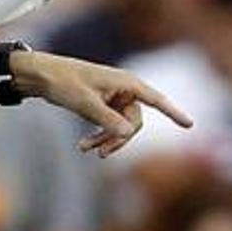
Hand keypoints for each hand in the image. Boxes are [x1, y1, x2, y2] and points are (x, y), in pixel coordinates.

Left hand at [13, 51, 193, 156]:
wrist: (41, 76)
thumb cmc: (64, 83)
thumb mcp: (84, 103)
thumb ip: (107, 119)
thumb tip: (128, 134)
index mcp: (126, 82)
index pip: (156, 99)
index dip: (173, 112)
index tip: (190, 125)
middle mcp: (125, 89)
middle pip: (135, 122)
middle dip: (119, 139)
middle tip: (100, 154)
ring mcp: (115, 97)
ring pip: (122, 126)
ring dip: (107, 140)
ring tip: (85, 149)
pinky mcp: (105, 104)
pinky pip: (111, 125)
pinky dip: (100, 136)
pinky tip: (84, 146)